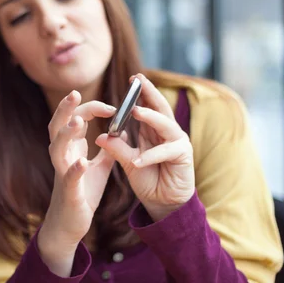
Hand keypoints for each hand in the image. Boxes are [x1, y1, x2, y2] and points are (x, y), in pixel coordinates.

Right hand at [37, 90, 116, 275]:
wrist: (70, 223)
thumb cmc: (82, 193)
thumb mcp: (98, 168)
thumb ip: (108, 150)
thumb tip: (122, 133)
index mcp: (71, 148)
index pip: (76, 118)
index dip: (91, 108)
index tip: (112, 107)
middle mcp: (63, 156)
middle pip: (57, 126)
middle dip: (65, 109)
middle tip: (74, 93)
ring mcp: (62, 172)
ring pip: (57, 148)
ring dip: (65, 135)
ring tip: (76, 123)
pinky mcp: (68, 191)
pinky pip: (68, 177)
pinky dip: (74, 169)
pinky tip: (82, 163)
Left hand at [95, 74, 194, 221]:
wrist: (163, 204)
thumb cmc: (148, 180)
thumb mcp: (129, 162)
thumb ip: (118, 148)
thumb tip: (100, 136)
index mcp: (153, 130)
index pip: (148, 106)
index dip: (141, 93)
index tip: (133, 78)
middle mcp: (168, 133)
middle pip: (160, 108)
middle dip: (149, 93)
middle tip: (139, 79)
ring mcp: (178, 143)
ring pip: (165, 125)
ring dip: (150, 118)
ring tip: (135, 111)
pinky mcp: (183, 157)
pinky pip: (165, 152)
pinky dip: (150, 156)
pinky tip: (137, 161)